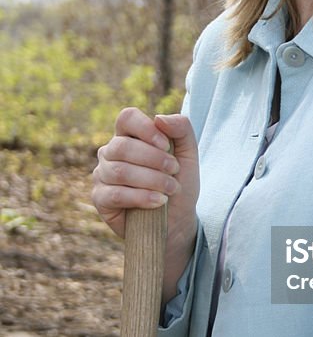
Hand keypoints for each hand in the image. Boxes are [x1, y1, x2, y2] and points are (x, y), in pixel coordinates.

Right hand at [92, 109, 198, 276]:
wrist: (177, 219)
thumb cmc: (180, 182)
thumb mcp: (189, 154)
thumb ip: (181, 129)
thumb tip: (159, 118)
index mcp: (130, 135)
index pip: (127, 117)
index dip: (145, 129)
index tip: (166, 145)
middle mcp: (111, 152)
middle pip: (123, 145)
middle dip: (154, 159)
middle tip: (175, 171)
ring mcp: (102, 174)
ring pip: (120, 170)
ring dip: (152, 180)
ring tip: (171, 189)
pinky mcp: (100, 198)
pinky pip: (115, 194)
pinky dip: (141, 197)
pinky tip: (158, 202)